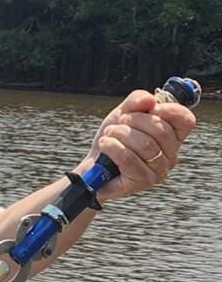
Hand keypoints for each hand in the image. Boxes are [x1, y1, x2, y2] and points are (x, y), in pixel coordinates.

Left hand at [81, 89, 195, 203]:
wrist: (94, 166)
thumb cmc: (113, 139)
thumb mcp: (123, 113)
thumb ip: (137, 101)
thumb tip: (150, 100)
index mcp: (173, 137)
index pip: (186, 121)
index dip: (170, 110)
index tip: (150, 107)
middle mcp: (171, 155)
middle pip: (161, 131)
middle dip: (135, 120)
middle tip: (119, 122)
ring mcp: (158, 170)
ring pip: (145, 145)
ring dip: (121, 134)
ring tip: (108, 134)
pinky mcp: (142, 181)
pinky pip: (129, 159)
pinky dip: (113, 147)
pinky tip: (105, 144)